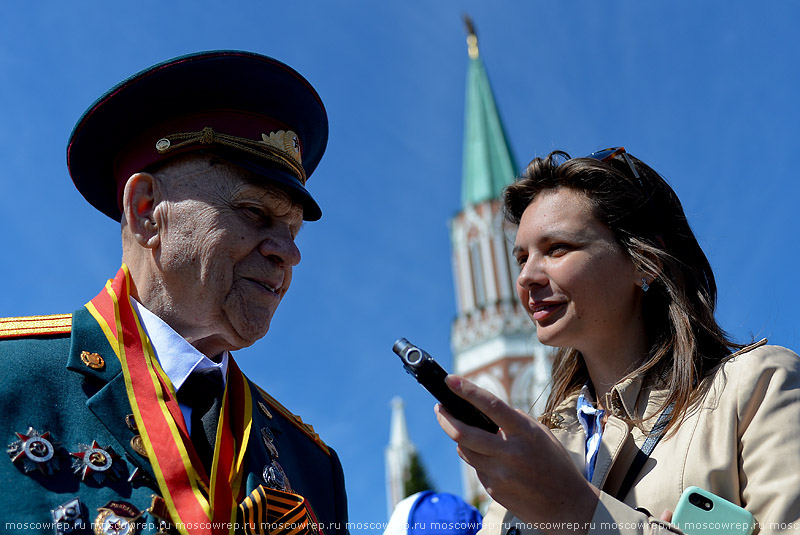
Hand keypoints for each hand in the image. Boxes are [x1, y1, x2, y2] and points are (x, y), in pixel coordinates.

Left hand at [435, 375, 599, 534]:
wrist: (566, 505)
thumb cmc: (554, 464)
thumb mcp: (540, 435)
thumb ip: (513, 422)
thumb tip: (482, 411)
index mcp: (525, 433)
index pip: (492, 406)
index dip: (469, 391)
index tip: (451, 380)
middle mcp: (509, 453)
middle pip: (464, 433)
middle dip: (445, 418)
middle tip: (439, 409)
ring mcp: (499, 473)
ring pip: (464, 450)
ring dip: (460, 438)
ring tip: (463, 430)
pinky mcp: (493, 490)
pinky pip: (476, 468)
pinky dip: (477, 459)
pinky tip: (488, 458)